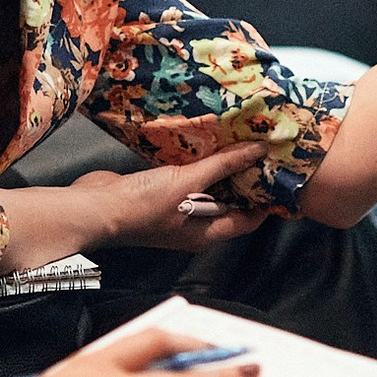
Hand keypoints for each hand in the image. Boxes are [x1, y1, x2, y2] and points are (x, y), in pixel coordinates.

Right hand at [74, 142, 273, 250]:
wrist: (96, 206)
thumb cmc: (142, 206)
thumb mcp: (188, 183)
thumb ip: (222, 166)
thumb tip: (257, 150)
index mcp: (206, 234)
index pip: (248, 220)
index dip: (265, 200)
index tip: (280, 175)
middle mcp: (195, 225)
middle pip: (230, 202)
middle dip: (245, 179)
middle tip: (263, 151)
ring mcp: (177, 210)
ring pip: (209, 188)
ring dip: (222, 169)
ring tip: (242, 142)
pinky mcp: (162, 193)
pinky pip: (189, 179)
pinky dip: (200, 164)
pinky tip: (207, 143)